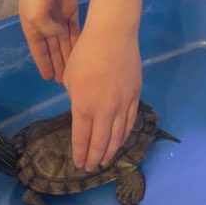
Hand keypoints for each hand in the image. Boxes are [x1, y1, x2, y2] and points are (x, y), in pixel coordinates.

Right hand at [0, 0, 78, 79]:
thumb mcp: (36, 14)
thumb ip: (48, 29)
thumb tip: (60, 37)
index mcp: (33, 28)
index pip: (39, 51)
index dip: (44, 64)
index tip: (49, 79)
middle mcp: (46, 25)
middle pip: (54, 49)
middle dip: (59, 64)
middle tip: (67, 83)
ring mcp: (59, 16)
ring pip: (66, 41)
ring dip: (70, 55)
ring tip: (76, 71)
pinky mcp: (71, 8)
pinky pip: (76, 28)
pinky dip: (78, 40)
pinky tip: (84, 51)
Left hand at [63, 0, 142, 170]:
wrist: (112, 36)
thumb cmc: (85, 53)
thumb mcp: (70, 78)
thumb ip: (76, 99)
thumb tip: (83, 109)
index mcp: (83, 107)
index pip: (82, 139)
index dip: (80, 154)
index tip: (79, 164)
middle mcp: (104, 112)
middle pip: (100, 143)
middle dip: (94, 159)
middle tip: (91, 168)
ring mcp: (122, 106)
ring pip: (117, 137)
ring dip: (110, 151)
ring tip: (105, 161)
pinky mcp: (135, 97)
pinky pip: (130, 123)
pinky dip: (124, 136)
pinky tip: (120, 142)